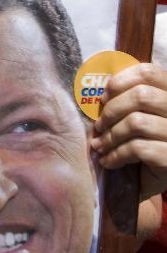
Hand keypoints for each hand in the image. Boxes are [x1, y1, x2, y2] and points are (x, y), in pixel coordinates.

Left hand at [92, 63, 166, 200]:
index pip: (148, 72)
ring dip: (110, 136)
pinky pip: (138, 148)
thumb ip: (127, 99)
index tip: (104, 98)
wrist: (154, 180)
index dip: (120, 81)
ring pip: (137, 122)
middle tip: (98, 127)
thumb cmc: (143, 143)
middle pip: (141, 96)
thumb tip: (99, 91)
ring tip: (99, 146)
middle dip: (111, 111)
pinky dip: (116, 155)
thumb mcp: (138, 116)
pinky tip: (109, 161)